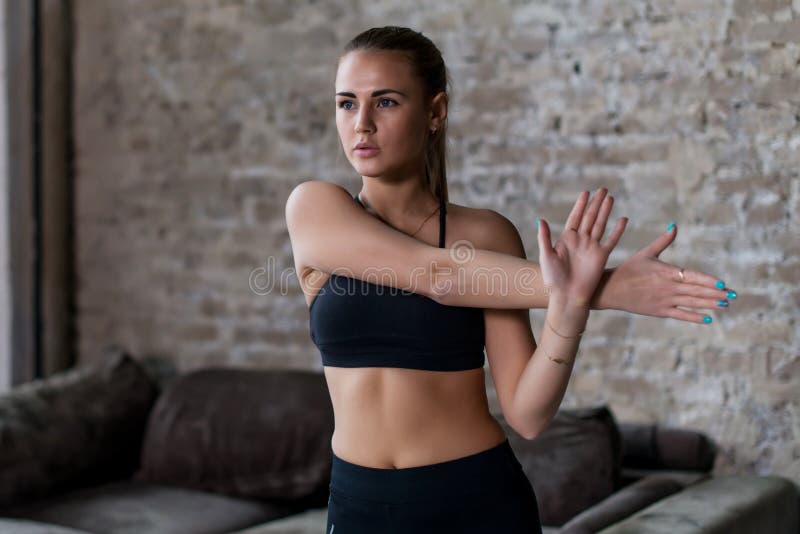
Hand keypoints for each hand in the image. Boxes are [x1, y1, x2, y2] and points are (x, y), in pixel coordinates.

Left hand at [536, 188, 627, 306]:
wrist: (567, 296)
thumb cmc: (553, 279)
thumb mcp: (546, 256)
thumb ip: (544, 238)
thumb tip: (541, 220)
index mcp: (566, 239)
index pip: (575, 217)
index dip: (580, 205)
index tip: (586, 192)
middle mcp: (580, 241)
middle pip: (589, 217)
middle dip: (596, 203)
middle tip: (603, 189)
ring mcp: (591, 248)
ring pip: (600, 225)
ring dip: (605, 211)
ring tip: (611, 198)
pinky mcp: (601, 256)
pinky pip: (611, 240)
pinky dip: (618, 230)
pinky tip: (623, 219)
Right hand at [594, 222, 734, 322]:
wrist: (610, 289)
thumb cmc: (628, 269)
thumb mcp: (645, 253)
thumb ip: (663, 241)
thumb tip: (674, 225)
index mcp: (665, 271)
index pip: (692, 276)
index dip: (708, 281)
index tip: (723, 284)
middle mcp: (667, 287)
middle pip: (696, 291)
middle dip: (716, 293)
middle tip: (733, 295)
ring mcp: (664, 300)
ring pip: (692, 303)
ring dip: (710, 304)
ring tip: (725, 305)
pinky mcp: (659, 311)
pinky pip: (680, 315)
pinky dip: (694, 317)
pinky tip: (708, 319)